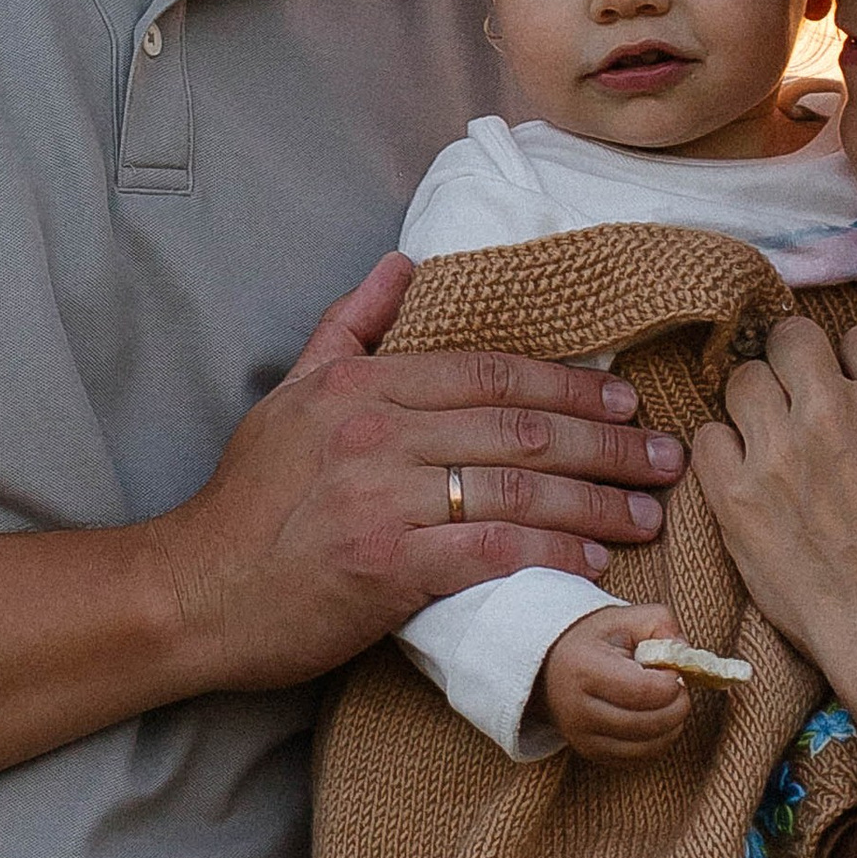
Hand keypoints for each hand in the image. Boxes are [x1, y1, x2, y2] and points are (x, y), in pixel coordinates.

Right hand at [155, 258, 684, 692]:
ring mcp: (380, 499)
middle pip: (520, 429)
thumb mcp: (289, 396)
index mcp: (361, 385)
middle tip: (665, 457)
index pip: (490, 373)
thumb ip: (347, 326)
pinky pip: (488, 552)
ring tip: (646, 514)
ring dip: (597, 503)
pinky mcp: (384, 567)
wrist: (191, 591)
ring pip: (517, 491)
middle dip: (607, 444)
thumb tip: (401, 266)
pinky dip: (549, 555)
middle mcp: (376, 433)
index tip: (627, 402)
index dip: (570, 387)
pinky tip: (591, 563)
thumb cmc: (247, 503)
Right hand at [535, 605, 692, 765]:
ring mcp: (583, 738)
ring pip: (649, 746)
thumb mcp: (625, 618)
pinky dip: (659, 740)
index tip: (671, 668)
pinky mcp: (592, 754)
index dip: (671, 681)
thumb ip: (661, 624)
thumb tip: (685, 656)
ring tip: (667, 701)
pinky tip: (656, 717)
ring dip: (673, 725)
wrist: (552, 667)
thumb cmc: (595, 641)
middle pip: (649, 723)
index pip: (643, 691)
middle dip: (678, 705)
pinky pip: (641, 758)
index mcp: (584, 670)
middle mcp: (579, 711)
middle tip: (677, 686)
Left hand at [691, 321, 856, 687]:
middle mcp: (828, 413)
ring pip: (741, 379)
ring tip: (772, 434)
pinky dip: (723, 450)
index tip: (856, 388)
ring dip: (758, 402)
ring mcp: (775, 453)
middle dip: (798, 361)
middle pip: (789, 337)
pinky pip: (706, 437)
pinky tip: (747, 472)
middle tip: (803, 396)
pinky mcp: (734, 495)